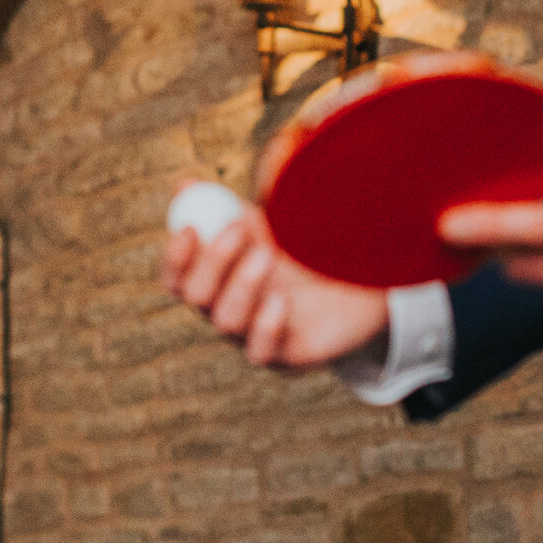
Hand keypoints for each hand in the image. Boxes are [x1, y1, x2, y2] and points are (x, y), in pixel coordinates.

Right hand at [162, 202, 389, 369]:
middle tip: (239, 229)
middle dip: (213, 261)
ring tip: (270, 255)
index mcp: (218, 281)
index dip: (176, 257)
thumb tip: (186, 186)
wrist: (365, 280)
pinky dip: (265, 325)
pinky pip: (260, 350)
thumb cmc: (308, 249)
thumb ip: (228, 206)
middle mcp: (228, 310)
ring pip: (226, 320)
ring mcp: (252, 336)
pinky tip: (282, 300)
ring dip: (242, 284)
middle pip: (196, 297)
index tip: (191, 227)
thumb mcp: (269, 221)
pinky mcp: (284, 356)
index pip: (178, 278)